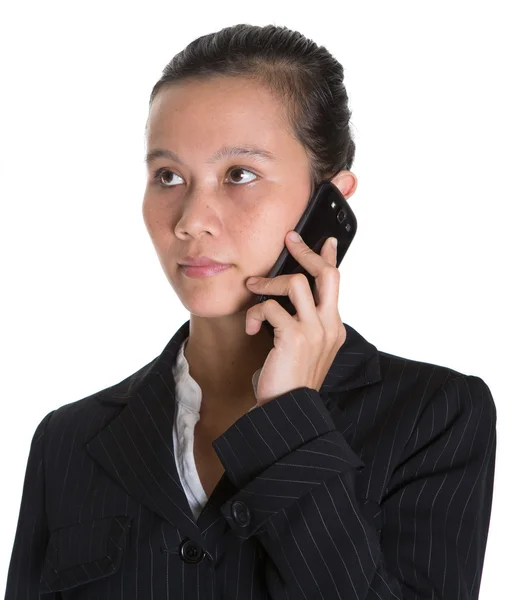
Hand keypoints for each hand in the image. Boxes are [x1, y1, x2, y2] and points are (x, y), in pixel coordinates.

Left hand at [245, 230, 346, 406]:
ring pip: (297, 283)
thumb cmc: (289, 378)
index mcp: (334, 327)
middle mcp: (330, 326)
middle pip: (327, 274)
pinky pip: (271, 308)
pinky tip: (252, 328)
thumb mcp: (303, 346)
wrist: (286, 409)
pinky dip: (256, 313)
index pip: (335, 283)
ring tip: (254, 289)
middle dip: (306, 252)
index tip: (326, 240)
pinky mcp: (295, 337)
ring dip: (270, 283)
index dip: (330, 258)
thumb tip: (286, 296)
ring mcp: (315, 331)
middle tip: (290, 240)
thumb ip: (303, 322)